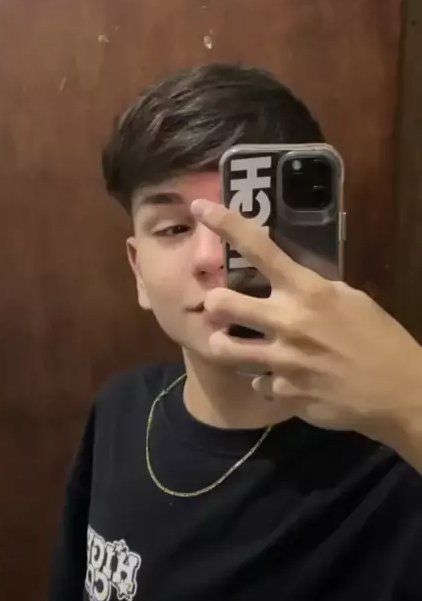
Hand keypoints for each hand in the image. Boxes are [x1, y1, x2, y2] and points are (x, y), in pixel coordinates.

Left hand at [191, 199, 421, 443]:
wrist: (399, 391)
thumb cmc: (379, 339)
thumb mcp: (350, 300)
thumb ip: (313, 289)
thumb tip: (289, 282)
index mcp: (308, 290)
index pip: (260, 249)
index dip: (226, 224)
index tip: (201, 208)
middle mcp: (289, 322)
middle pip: (222, 303)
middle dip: (214, 302)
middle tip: (221, 307)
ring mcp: (283, 360)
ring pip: (223, 348)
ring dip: (224, 344)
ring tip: (234, 344)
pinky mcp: (284, 392)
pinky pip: (257, 383)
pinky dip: (265, 381)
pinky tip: (280, 379)